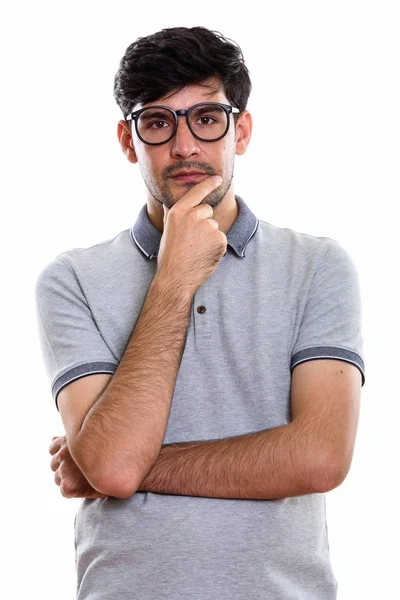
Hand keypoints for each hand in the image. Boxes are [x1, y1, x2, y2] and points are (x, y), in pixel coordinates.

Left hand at [49, 435, 107, 498]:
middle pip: (53, 464)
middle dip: (63, 467)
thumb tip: (53, 438)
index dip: (63, 456)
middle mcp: (64, 453)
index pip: (53, 448)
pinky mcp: (67, 484)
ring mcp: (65, 469)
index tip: (75, 460)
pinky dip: (72, 491)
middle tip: (81, 471)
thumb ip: (70, 439)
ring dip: (67, 479)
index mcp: (67, 440)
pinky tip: (86, 487)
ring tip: (84, 480)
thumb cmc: (111, 452)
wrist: (121, 471)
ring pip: (57, 478)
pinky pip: (64, 491)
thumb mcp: (89, 438)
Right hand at [157, 175, 225, 294]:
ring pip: (214, 226)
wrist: (176, 276)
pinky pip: (221, 238)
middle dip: (204, 221)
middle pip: (207, 210)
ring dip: (210, 236)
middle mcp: (193, 215)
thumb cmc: (169, 255)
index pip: (197, 192)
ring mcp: (208, 226)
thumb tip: (166, 203)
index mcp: (179, 211)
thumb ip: (170, 215)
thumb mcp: (167, 231)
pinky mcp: (219, 238)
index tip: (218, 178)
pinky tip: (205, 255)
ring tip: (197, 249)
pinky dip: (217, 247)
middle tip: (192, 240)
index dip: (209, 184)